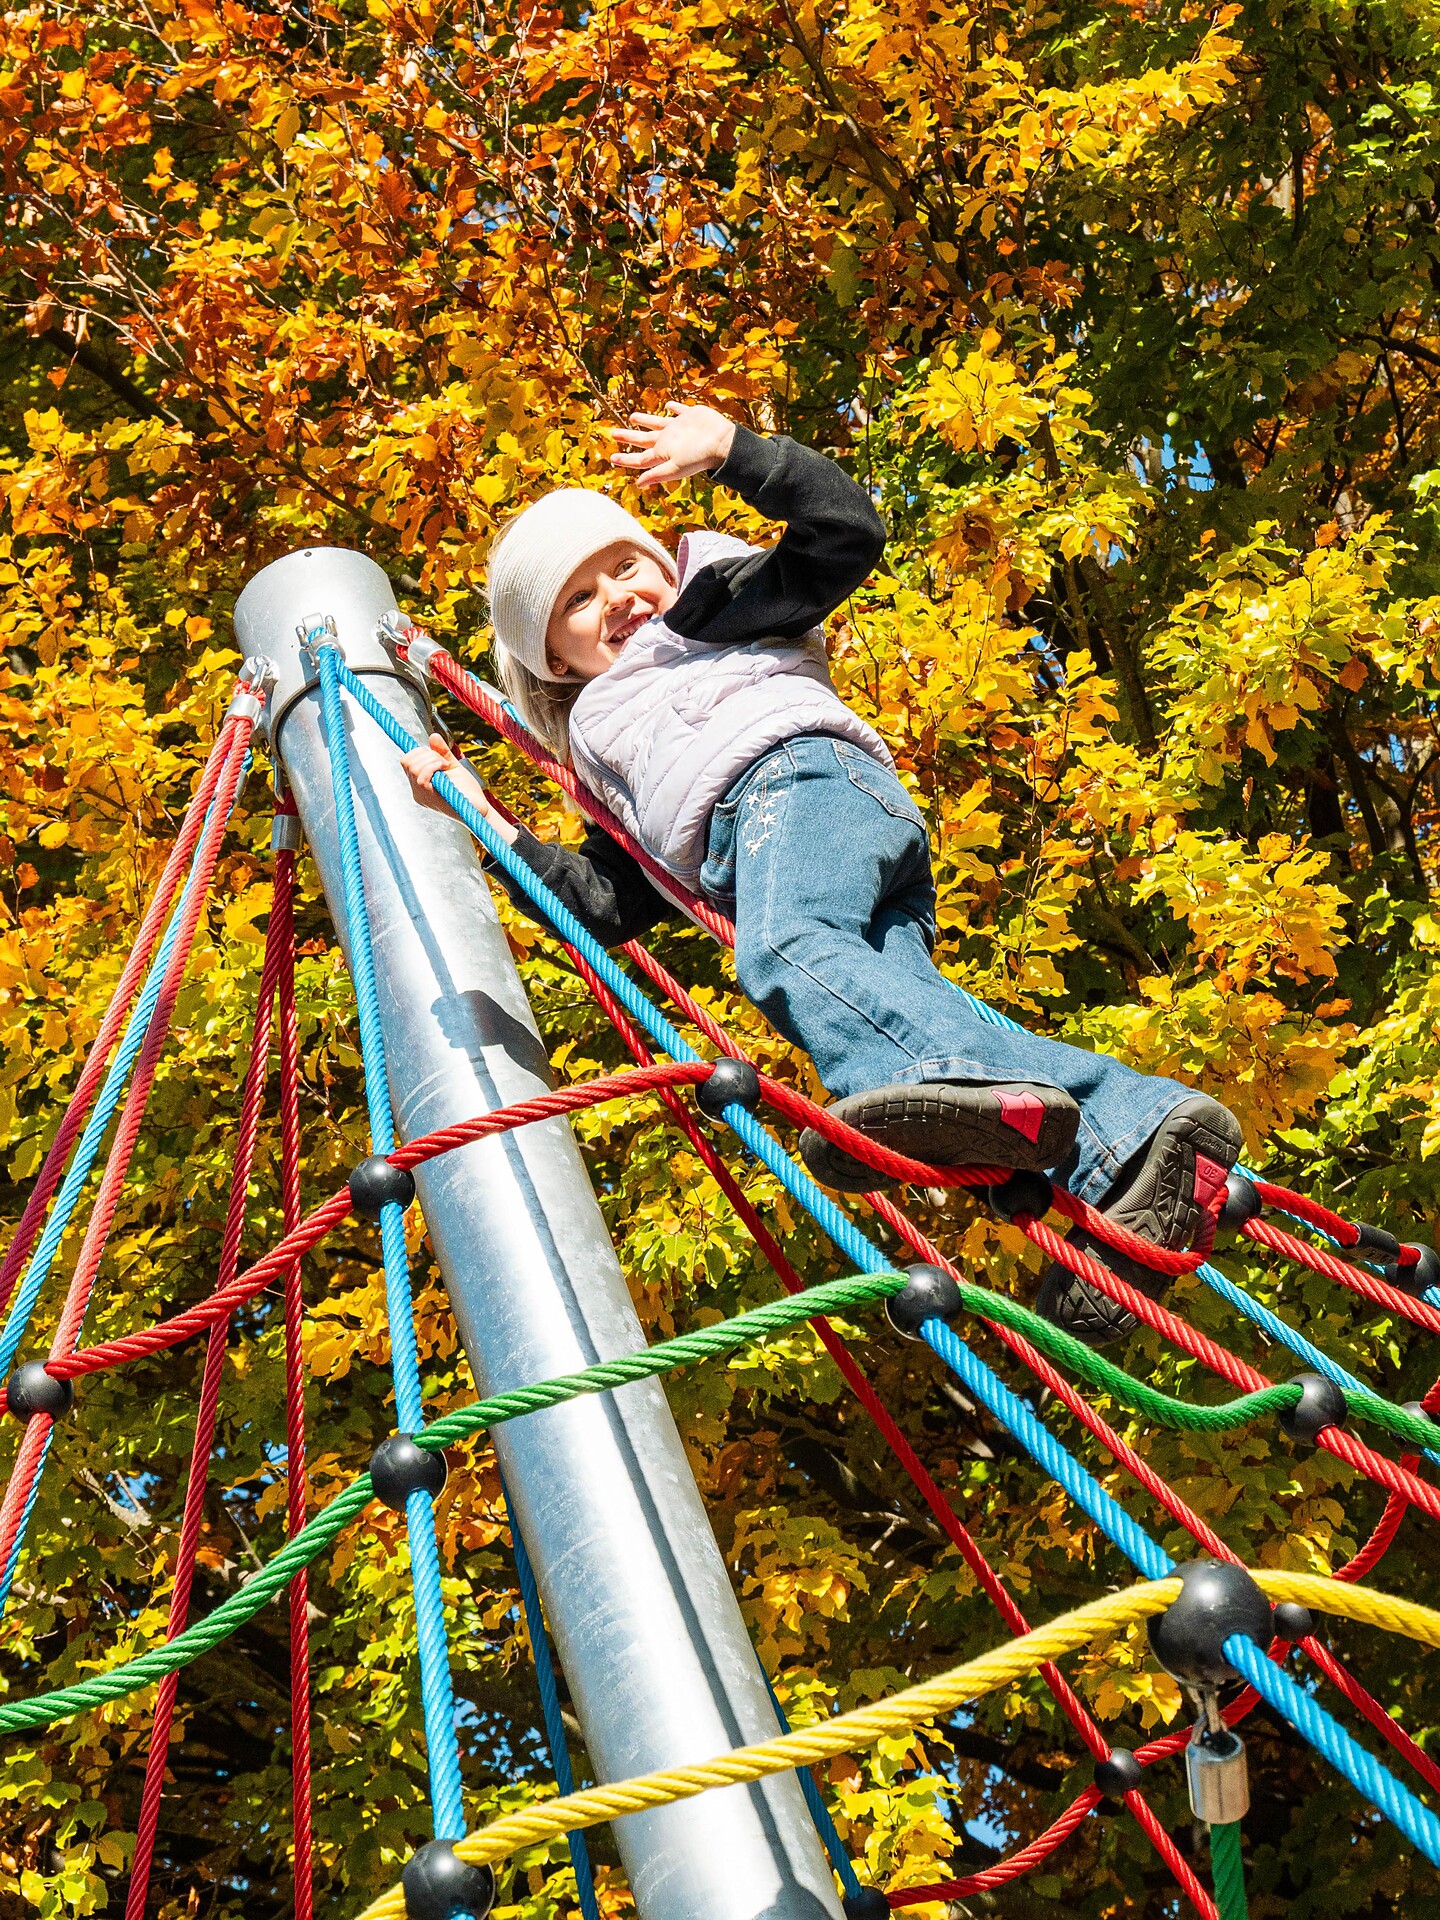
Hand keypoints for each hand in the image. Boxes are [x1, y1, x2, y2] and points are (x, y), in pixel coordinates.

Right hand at [400, 734, 519, 845]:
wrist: (478, 809)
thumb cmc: (467, 791)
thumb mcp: (453, 766)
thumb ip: (442, 752)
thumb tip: (433, 736)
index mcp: (420, 784)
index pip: (406, 761)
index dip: (420, 752)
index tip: (437, 756)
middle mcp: (418, 791)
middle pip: (407, 762)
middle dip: (427, 754)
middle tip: (444, 761)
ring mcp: (423, 796)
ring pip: (414, 769)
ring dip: (432, 760)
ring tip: (446, 766)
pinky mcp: (431, 799)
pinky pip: (422, 779)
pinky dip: (433, 767)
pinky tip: (445, 768)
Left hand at [608, 401, 736, 490]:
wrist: (722, 442)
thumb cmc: (698, 456)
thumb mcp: (675, 467)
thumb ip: (656, 474)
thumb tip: (638, 484)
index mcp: (663, 453)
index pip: (640, 458)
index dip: (626, 459)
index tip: (612, 458)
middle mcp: (668, 441)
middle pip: (643, 440)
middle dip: (628, 437)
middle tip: (614, 434)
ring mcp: (678, 428)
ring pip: (656, 423)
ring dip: (644, 420)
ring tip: (632, 417)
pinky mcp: (690, 416)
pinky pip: (678, 410)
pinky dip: (672, 408)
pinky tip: (668, 405)